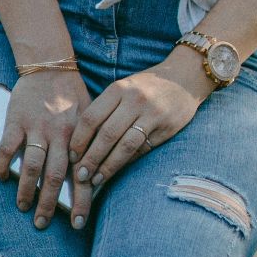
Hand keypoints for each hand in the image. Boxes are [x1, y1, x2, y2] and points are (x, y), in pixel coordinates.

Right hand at [0, 69, 90, 230]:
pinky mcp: (17, 120)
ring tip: (23, 206)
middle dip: (49, 204)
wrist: (51, 67)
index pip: (81, 176)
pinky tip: (0, 177)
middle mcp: (59, 135)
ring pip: (31, 166)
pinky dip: (2, 163)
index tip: (79, 225)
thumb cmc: (73, 95)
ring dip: (26, 189)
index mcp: (79, 138)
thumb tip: (91, 178)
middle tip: (42, 223)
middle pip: (55, 177)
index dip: (81, 202)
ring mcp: (36, 128)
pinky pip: (7, 146)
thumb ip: (89, 145)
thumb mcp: (90, 119)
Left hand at [64, 48, 211, 227]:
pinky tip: (117, 171)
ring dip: (108, 166)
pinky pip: (143, 148)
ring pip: (125, 145)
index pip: (91, 118)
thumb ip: (106, 110)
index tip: (71, 156)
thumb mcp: (124, 88)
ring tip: (96, 179)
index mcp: (119, 89)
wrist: (185, 77)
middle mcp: (134, 100)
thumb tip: (84, 143)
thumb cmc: (147, 86)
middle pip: (106, 134)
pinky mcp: (166, 127)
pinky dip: (127, 162)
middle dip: (90, 158)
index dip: (78, 140)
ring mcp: (152, 114)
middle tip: (80, 175)